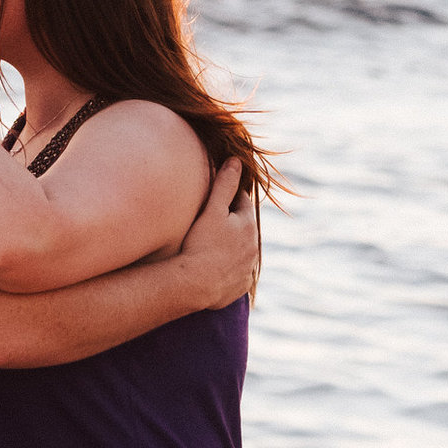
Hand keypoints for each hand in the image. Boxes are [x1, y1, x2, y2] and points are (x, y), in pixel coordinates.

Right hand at [177, 161, 259, 309]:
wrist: (195, 284)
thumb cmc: (201, 244)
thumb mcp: (212, 210)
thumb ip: (224, 184)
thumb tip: (236, 161)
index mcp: (248, 226)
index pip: (243, 203)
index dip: (231, 197)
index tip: (220, 196)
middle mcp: (253, 248)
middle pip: (245, 228)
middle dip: (234, 222)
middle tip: (217, 219)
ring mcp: (247, 269)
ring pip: (244, 252)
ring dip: (234, 247)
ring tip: (216, 246)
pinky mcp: (239, 287)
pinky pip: (238, 274)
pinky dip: (230, 269)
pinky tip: (217, 270)